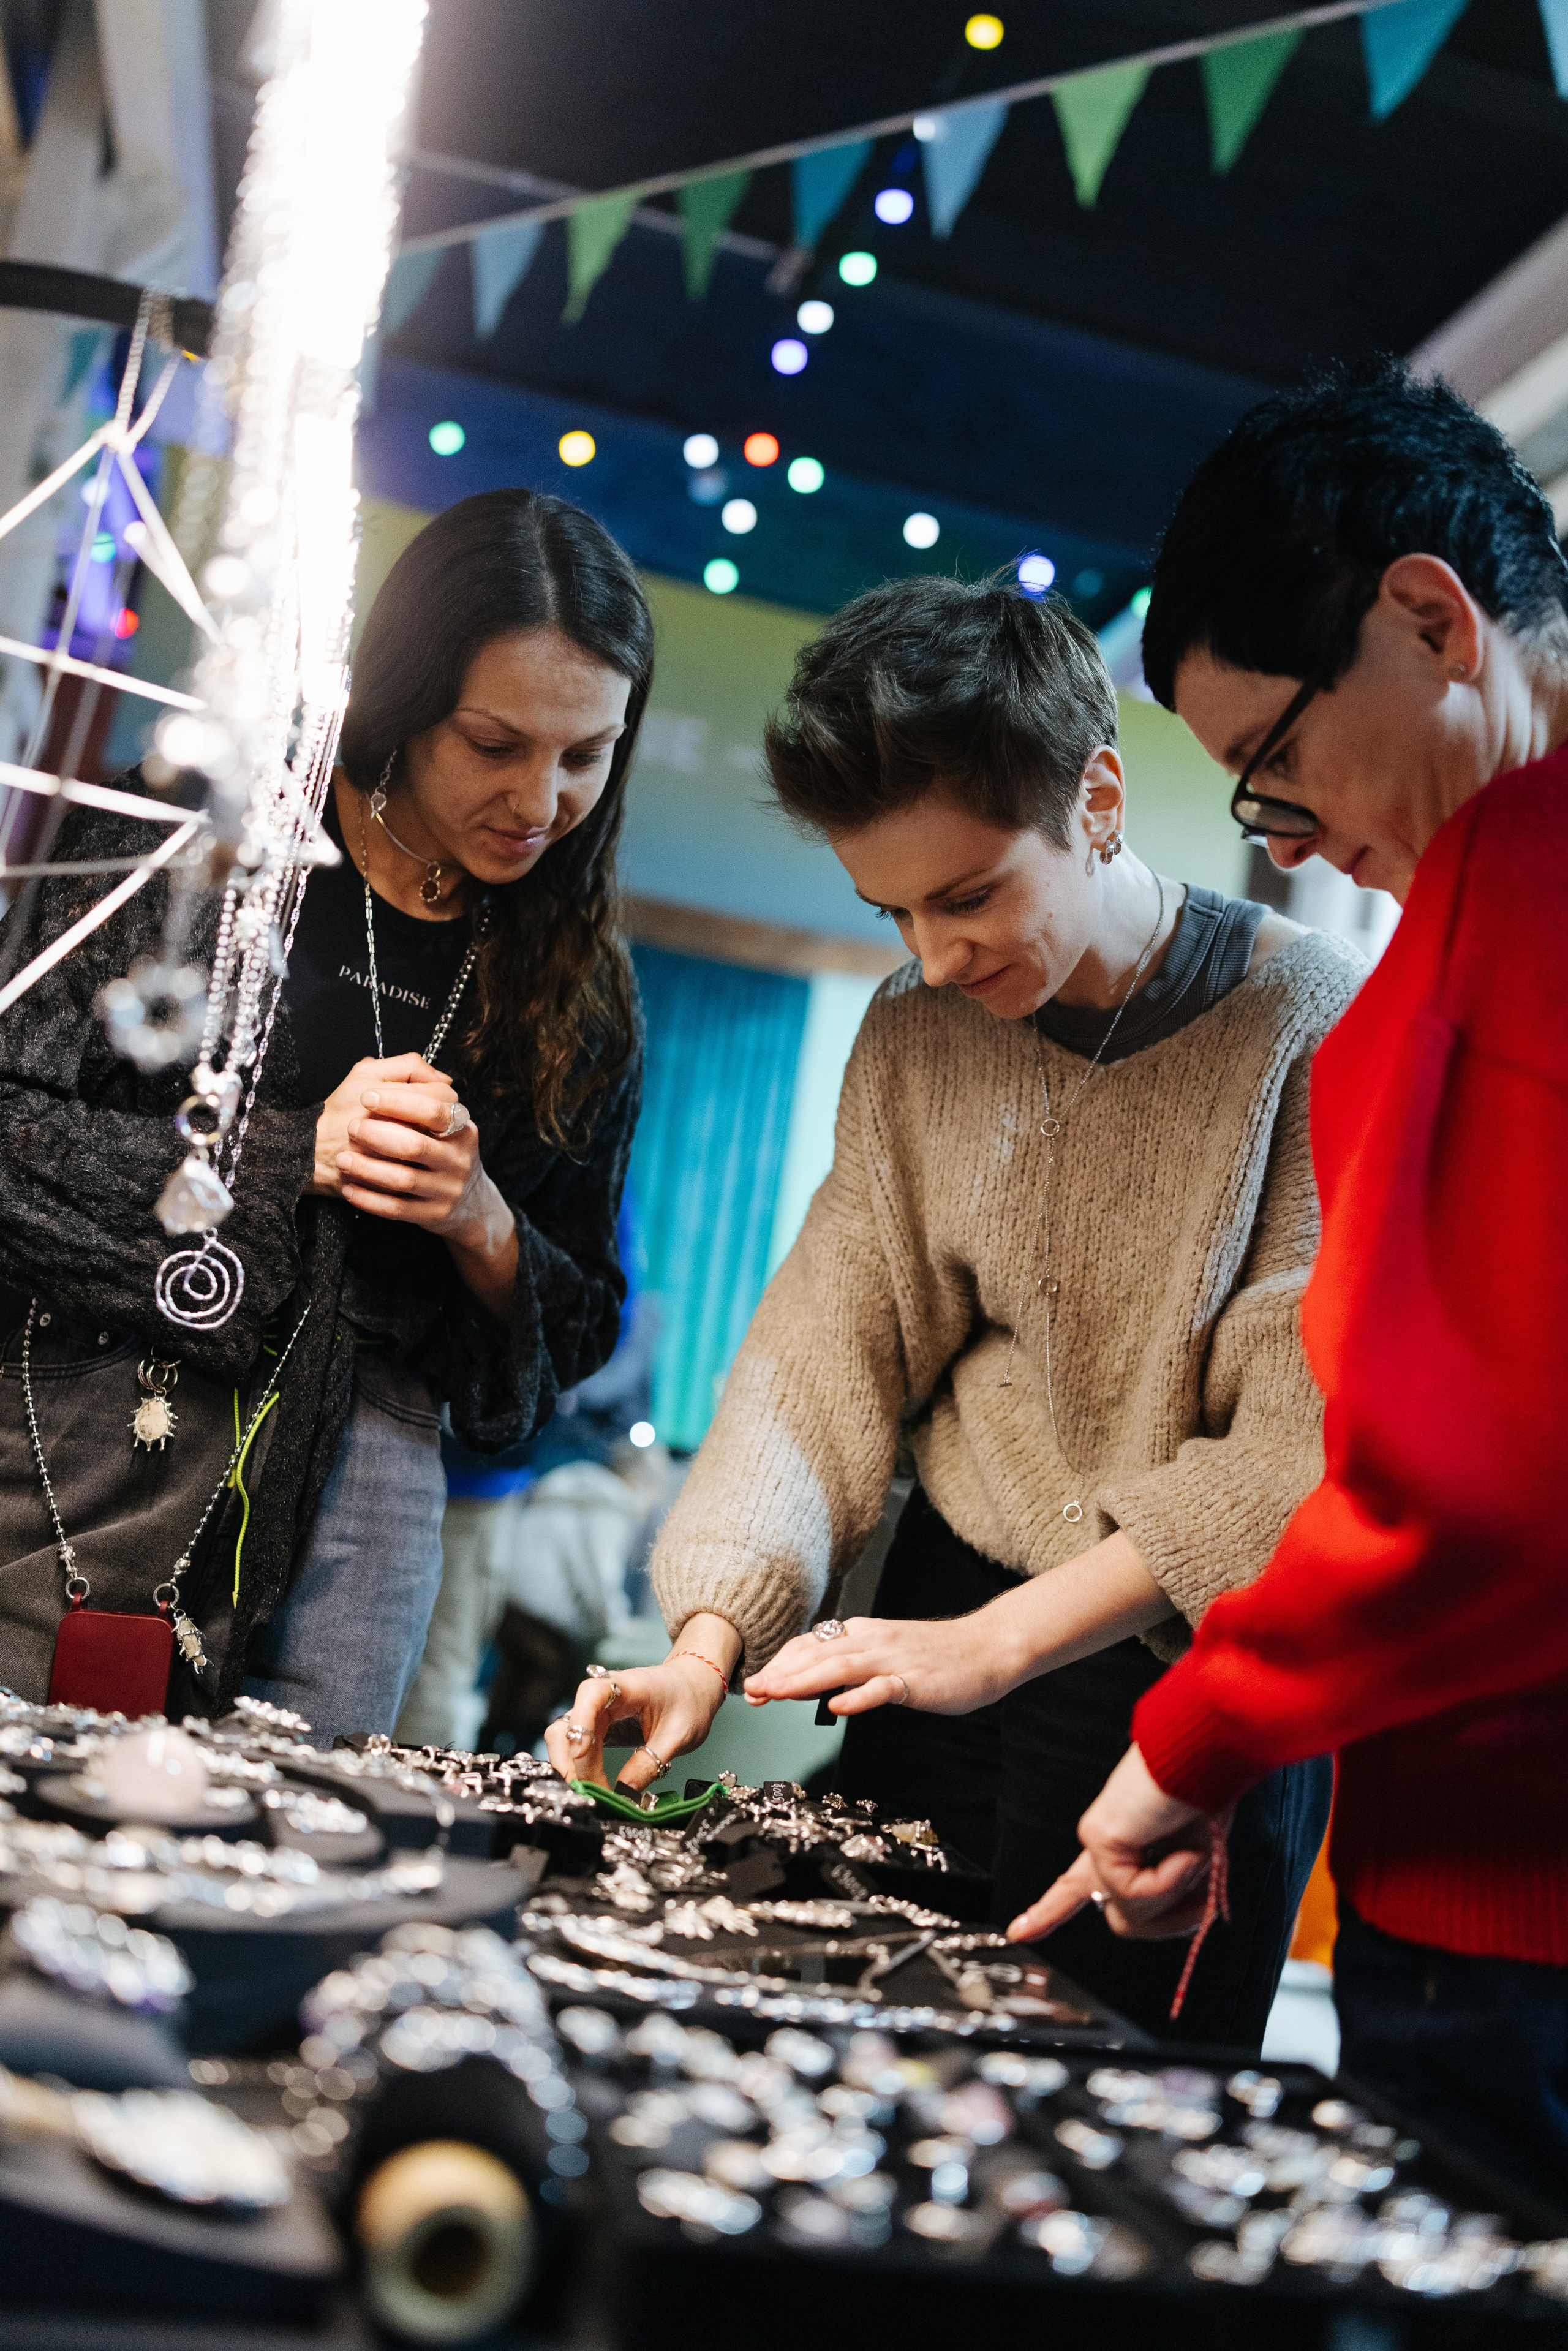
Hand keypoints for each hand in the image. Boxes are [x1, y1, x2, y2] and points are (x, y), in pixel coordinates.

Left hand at [313, 1054, 493, 1243]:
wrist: (466, 1200)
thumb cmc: (441, 1147)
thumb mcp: (443, 1116)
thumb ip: (423, 1083)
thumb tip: (420, 1067)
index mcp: (461, 1128)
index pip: (433, 1109)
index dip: (398, 1101)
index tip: (366, 1097)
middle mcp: (459, 1158)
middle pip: (416, 1145)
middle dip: (378, 1135)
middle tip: (351, 1128)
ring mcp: (448, 1189)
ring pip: (403, 1179)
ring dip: (368, 1169)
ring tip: (343, 1159)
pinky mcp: (434, 1214)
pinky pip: (397, 1209)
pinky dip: (370, 1199)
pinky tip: (350, 1188)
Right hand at [543, 1617, 738, 1791]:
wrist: (693, 1687)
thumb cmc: (688, 1700)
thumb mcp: (679, 1735)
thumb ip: (651, 1761)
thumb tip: (625, 1791)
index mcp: (626, 1686)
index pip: (590, 1694)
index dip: (581, 1724)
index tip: (583, 1754)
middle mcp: (601, 1696)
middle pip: (567, 1726)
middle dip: (572, 1763)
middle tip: (592, 1792)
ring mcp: (594, 1711)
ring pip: (564, 1740)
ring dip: (572, 1769)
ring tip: (594, 1793)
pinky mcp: (595, 1727)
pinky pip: (575, 1748)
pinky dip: (580, 1769)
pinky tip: (595, 1786)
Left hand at [741, 1610, 1016, 1717]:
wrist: (987, 1647)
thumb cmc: (935, 1656)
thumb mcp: (885, 1653)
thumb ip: (851, 1666)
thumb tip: (811, 1684)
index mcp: (861, 1634)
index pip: (810, 1646)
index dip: (779, 1665)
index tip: (753, 1686)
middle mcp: (872, 1641)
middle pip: (817, 1655)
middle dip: (780, 1673)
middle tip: (751, 1692)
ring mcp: (894, 1660)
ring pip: (841, 1667)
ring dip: (804, 1681)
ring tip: (776, 1694)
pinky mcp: (916, 1680)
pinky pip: (883, 1688)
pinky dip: (858, 1696)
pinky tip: (837, 1707)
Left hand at [1006, 1744, 1211, 1943]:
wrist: (1205, 1755)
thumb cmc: (1206, 1797)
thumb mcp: (1195, 1861)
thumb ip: (1174, 1894)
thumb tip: (1161, 1921)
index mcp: (1124, 1845)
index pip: (1078, 1887)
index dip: (1050, 1912)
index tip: (1018, 1932)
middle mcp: (1103, 1843)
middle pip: (1124, 1923)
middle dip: (1168, 1923)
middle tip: (1200, 1897)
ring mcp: (1098, 1841)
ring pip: (1133, 1916)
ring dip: (1178, 1895)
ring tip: (1193, 1852)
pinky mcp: (1100, 1838)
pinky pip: (1135, 1894)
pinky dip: (1171, 1879)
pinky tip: (1180, 1848)